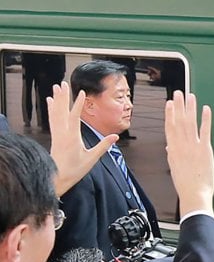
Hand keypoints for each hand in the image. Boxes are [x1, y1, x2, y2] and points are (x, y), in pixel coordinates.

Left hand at [47, 82, 116, 196]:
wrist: (57, 177)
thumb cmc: (75, 169)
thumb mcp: (91, 159)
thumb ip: (103, 146)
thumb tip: (115, 137)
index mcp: (72, 138)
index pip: (74, 117)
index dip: (77, 104)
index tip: (81, 92)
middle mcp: (62, 133)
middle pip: (61, 111)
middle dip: (63, 97)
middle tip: (63, 83)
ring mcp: (56, 133)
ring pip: (55, 113)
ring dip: (56, 99)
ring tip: (56, 87)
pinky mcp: (54, 135)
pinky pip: (52, 118)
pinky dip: (51, 108)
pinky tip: (50, 101)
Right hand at [165, 92, 213, 217]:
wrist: (194, 194)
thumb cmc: (185, 184)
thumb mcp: (174, 168)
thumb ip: (172, 155)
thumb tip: (170, 149)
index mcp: (173, 150)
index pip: (170, 127)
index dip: (170, 114)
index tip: (170, 103)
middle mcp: (181, 145)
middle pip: (179, 121)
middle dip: (179, 106)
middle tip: (179, 93)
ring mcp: (193, 146)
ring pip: (190, 123)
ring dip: (191, 108)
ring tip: (191, 96)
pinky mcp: (205, 150)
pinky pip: (205, 131)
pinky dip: (206, 119)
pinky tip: (206, 109)